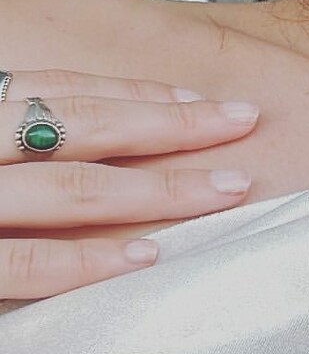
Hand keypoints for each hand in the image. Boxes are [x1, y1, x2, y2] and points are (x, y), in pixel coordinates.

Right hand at [0, 70, 259, 300]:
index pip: (61, 92)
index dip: (135, 92)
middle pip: (81, 126)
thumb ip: (17, 151)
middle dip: (170, 125)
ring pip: (71, 186)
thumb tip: (70, 148)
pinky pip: (29, 261)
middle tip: (240, 121)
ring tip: (224, 189)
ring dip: (157, 188)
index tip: (199, 99)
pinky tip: (147, 256)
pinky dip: (88, 258)